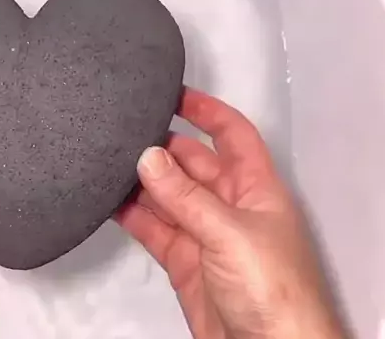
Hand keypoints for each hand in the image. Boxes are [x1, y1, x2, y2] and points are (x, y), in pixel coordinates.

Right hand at [116, 87, 345, 338]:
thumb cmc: (275, 291)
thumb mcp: (229, 232)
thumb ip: (186, 196)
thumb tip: (150, 158)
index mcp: (256, 189)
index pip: (233, 135)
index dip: (207, 111)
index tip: (175, 94)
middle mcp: (230, 206)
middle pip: (193, 164)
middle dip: (163, 148)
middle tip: (127, 135)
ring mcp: (205, 234)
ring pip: (169, 197)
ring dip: (143, 182)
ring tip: (110, 164)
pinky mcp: (184, 262)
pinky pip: (154, 229)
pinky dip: (133, 215)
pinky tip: (112, 202)